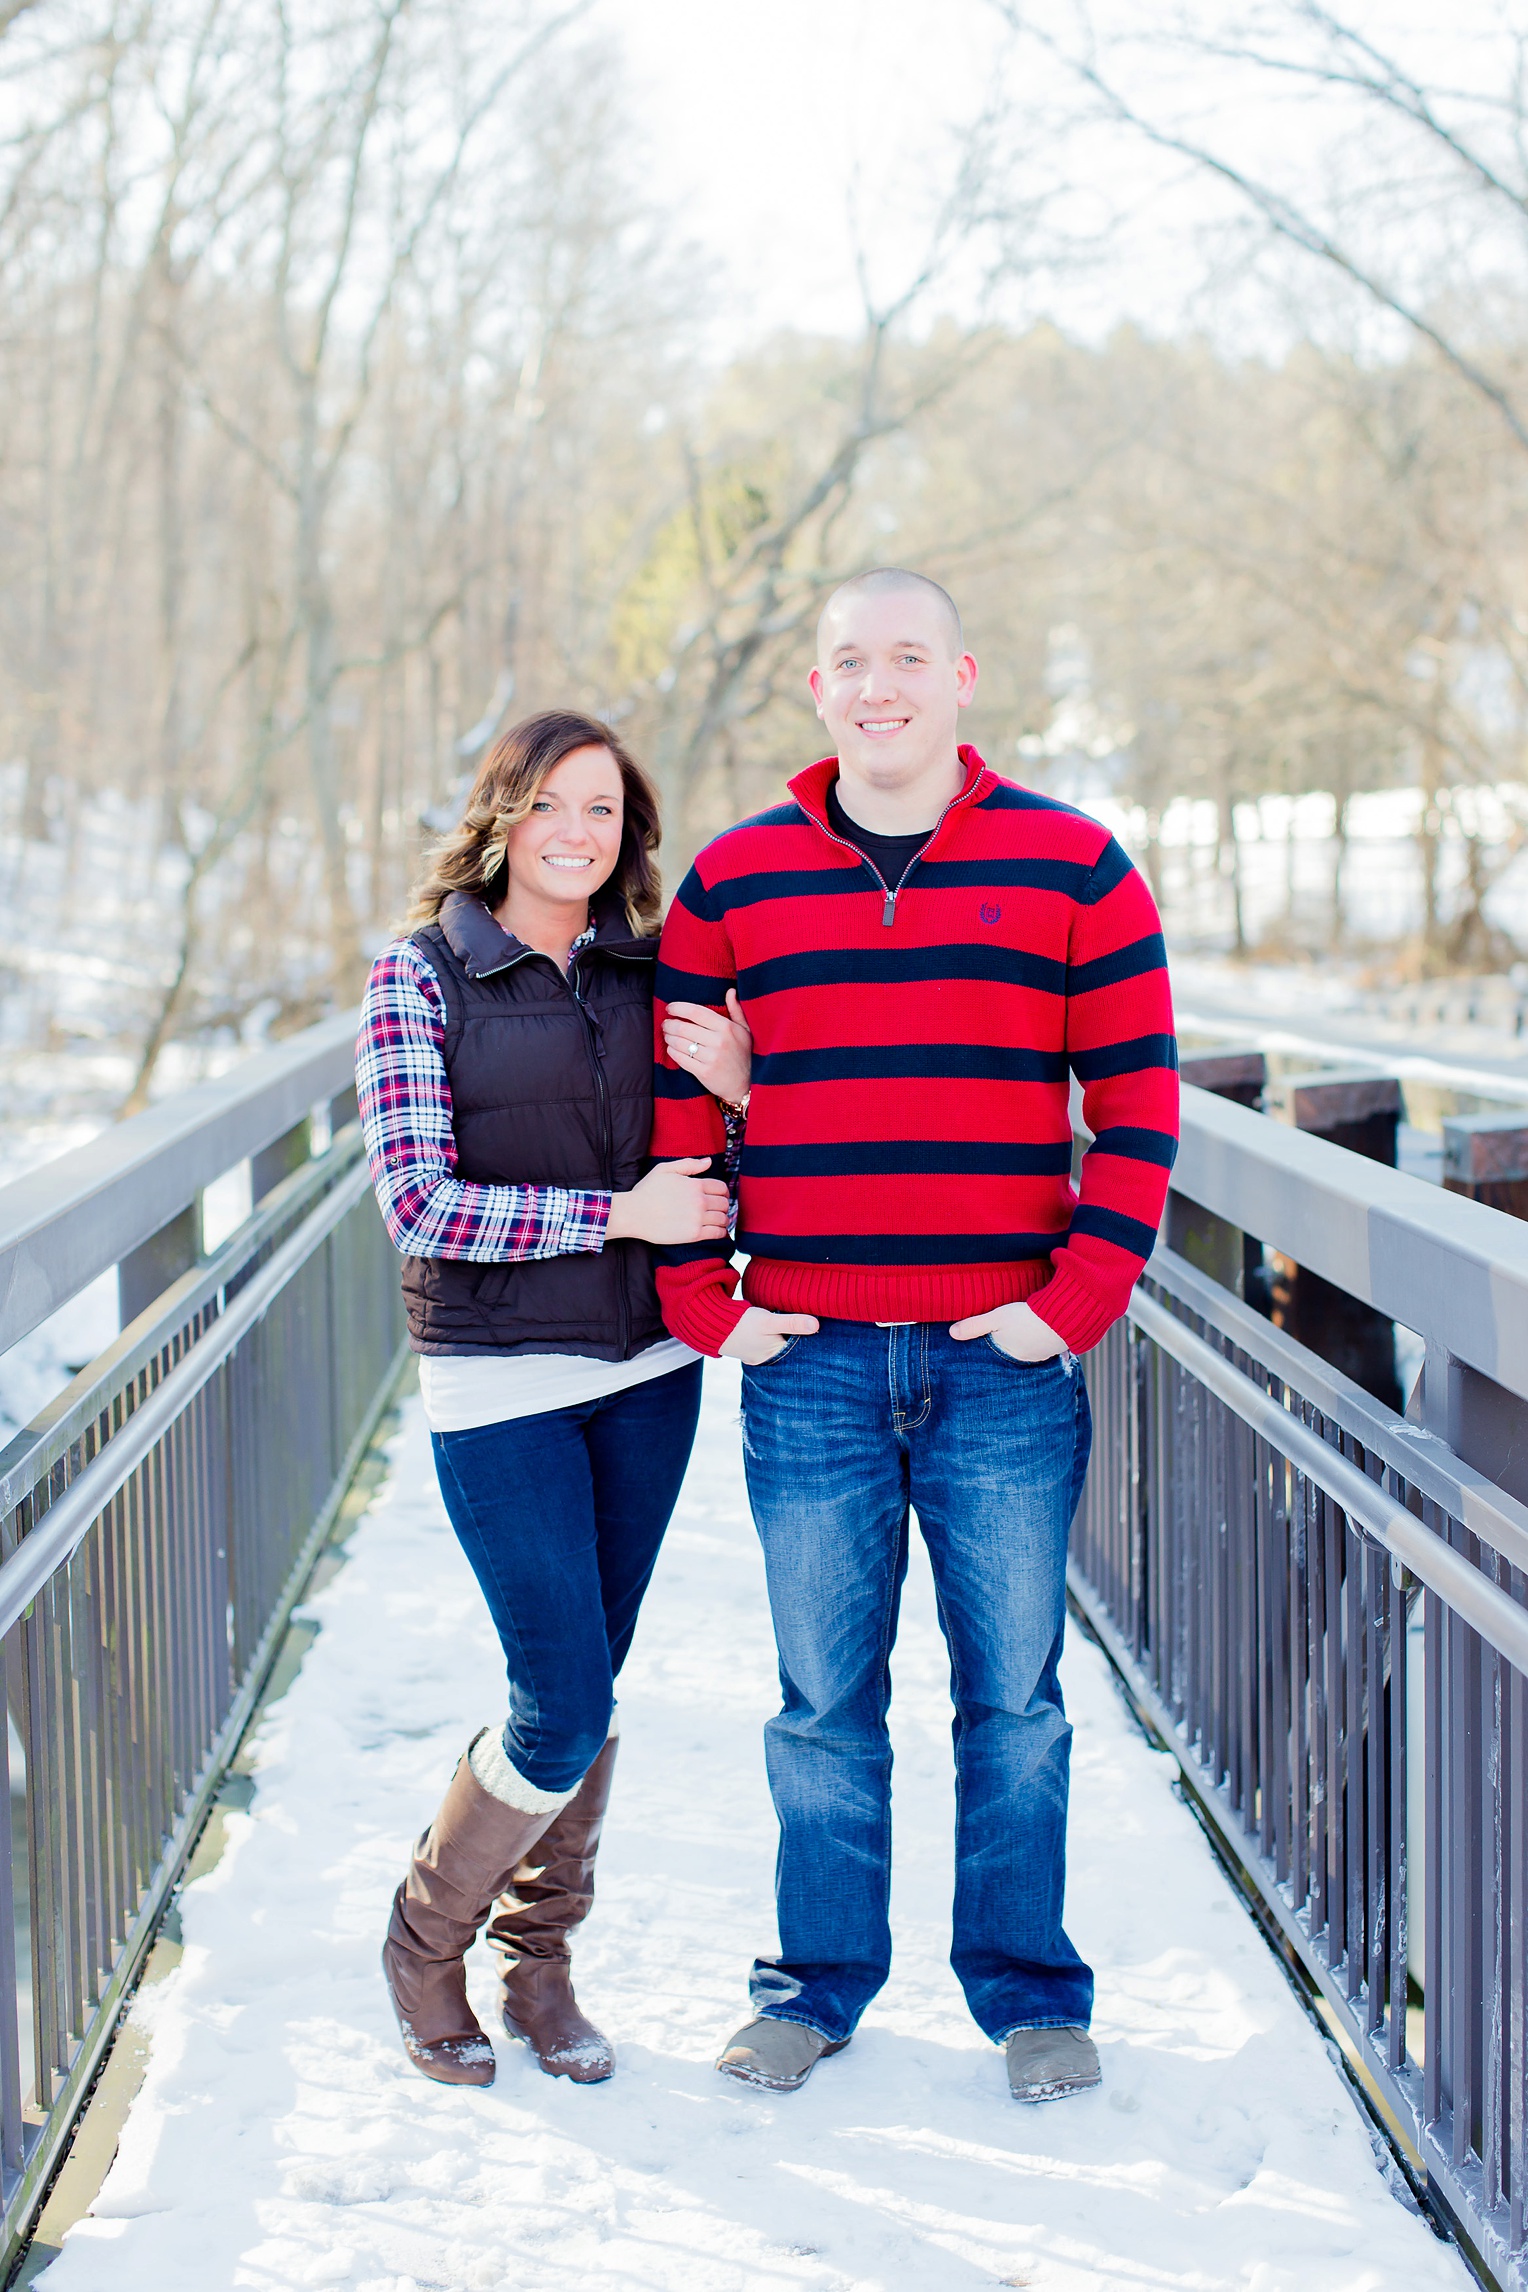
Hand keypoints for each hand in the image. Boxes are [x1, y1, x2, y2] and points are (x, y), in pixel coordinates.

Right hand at [606, 1159, 730, 1245]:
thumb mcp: (665, 1169)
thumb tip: (708, 1161)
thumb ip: (689, 1164)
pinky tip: (716, 1231)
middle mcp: (699, 1201)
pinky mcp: (694, 1234)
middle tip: (717, 1209)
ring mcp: (697, 1218)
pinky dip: (721, 1232)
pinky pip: (717, 1233)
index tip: (719, 1197)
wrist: (633, 1214)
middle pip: (724, 1204)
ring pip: (723, 1219)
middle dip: (723, 1206)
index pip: (722, 1188)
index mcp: (695, 1184)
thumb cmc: (647, 1191)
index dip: (722, 1193)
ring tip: (717, 1221)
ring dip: (723, 1219)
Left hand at [663, 990, 751, 1106]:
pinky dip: (672, 1052)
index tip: (670, 1008)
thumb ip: (736, 1010)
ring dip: (669, 1037)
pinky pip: (681, 1059)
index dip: (679, 1008)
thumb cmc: (743, 1055)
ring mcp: (711, 1058)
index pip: (696, 1012)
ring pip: (680, 1043)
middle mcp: (719, 1042)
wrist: (746, 1085)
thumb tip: (730, 991)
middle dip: (670, 1024)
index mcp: (727, 1028)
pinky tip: (671, 1048)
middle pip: (684, 1027)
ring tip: (667, 1035)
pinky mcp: (704, 1073)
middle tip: (665, 1023)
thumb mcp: (745, 1030)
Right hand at [719, 1305, 818, 1363]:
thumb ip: (792, 1322)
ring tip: (802, 1330)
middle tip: (815, 1327)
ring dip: (789, 1339)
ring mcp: (760, 1356)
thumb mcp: (769, 1321)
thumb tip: (816, 1325)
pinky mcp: (754, 1351)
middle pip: (792, 1351)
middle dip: (801, 1341)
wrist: (712, 1325)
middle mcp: (769, 1360)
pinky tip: (782, 1331)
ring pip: (782, 1348)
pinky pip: (772, 1346)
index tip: (822, 1330)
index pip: (802, 1350)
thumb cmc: (740, 1323)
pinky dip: (778, 1339)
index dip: (813, 1340)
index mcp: (776, 1355)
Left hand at [949, 1300, 1068, 1361]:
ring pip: (1028, 1350)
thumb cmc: (1027, 1318)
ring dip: (1024, 1343)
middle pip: (1012, 1354)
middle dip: (1007, 1349)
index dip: (990, 1351)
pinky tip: (1037, 1330)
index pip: (995, 1356)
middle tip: (1002, 1340)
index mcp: (1010, 1354)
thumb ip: (974, 1325)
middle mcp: (1026, 1359)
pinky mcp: (1056, 1346)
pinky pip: (1043, 1345)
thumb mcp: (996, 1318)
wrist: (1064, 1316)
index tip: (984, 1348)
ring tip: (1019, 1334)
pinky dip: (1039, 1339)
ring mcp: (1042, 1354)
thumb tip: (952, 1333)